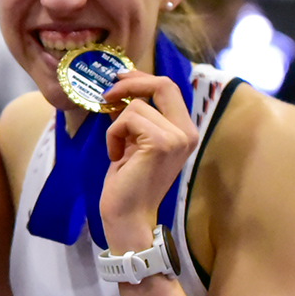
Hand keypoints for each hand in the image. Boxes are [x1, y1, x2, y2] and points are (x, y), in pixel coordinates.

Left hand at [98, 70, 199, 250]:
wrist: (128, 216)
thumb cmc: (128, 183)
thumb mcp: (133, 143)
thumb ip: (136, 119)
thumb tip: (122, 92)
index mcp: (184, 130)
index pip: (169, 88)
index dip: (142, 78)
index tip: (119, 80)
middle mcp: (187, 132)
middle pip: (163, 85)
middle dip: (131, 83)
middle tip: (107, 93)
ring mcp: (177, 137)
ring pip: (136, 106)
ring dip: (116, 126)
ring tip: (116, 151)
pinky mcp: (161, 143)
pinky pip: (127, 120)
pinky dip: (113, 136)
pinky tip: (116, 157)